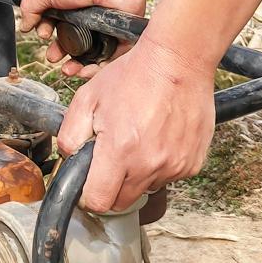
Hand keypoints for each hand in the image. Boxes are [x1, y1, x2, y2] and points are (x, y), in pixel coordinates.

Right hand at [18, 0, 154, 77]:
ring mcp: (103, 28)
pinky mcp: (120, 38)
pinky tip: (85, 70)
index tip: (44, 34)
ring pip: (88, 55)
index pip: (55, 25)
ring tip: (68, 70)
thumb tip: (24, 25)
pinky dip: (97, 67)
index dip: (47, 33)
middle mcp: (86, 17)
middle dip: (59, 53)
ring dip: (76, 66)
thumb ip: (31, 6)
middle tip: (53, 57)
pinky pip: (108, 59)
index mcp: (69, 5)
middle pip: (70, 43)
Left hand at [57, 35, 216, 211]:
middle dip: (112, 186)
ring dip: (138, 173)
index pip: (98, 201)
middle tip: (112, 157)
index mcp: (120, 152)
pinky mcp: (192, 163)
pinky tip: (159, 136)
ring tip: (139, 138)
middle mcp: (149, 165)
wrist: (178, 61)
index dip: (89, 194)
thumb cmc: (134, 75)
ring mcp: (174, 166)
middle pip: (122, 201)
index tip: (89, 182)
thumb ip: (70, 134)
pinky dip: (162, 164)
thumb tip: (68, 158)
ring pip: (147, 188)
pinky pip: (170, 176)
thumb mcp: (88, 97)